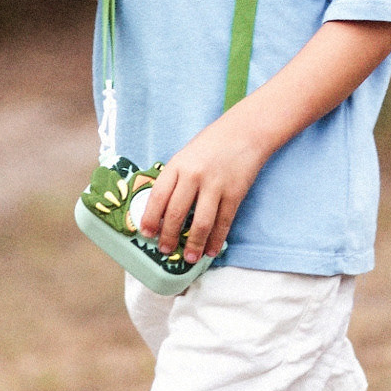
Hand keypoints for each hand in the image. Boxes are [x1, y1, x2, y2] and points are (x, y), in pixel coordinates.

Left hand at [138, 111, 266, 264]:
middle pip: (177, 213)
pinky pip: (223, 222)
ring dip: (193, 245)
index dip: (150, 218)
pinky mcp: (234, 193)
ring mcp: (215, 185)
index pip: (158, 196)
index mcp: (178, 164)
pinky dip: (216, 240)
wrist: (245, 131)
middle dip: (169, 236)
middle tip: (165, 250)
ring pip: (200, 223)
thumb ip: (175, 179)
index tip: (146, 233)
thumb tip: (162, 211)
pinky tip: (210, 250)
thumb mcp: (186, 155)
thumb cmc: (211, 143)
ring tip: (189, 258)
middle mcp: (194, 175)